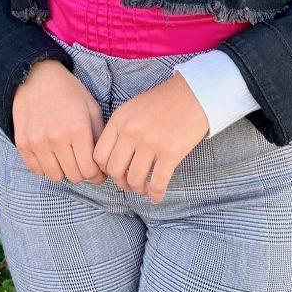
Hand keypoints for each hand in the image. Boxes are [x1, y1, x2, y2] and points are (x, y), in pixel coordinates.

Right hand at [11, 59, 108, 184]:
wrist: (36, 76)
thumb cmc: (69, 91)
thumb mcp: (91, 108)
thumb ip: (99, 136)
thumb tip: (103, 164)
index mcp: (77, 129)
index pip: (90, 171)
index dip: (97, 175)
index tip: (98, 172)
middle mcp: (57, 138)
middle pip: (74, 177)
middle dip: (82, 172)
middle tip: (82, 163)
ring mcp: (37, 142)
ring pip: (55, 177)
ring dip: (63, 171)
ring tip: (66, 158)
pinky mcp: (23, 144)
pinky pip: (37, 170)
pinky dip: (46, 167)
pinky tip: (51, 155)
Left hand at [93, 74, 208, 203]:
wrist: (193, 94)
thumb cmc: (162, 102)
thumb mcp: (132, 108)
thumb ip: (119, 130)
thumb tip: (110, 160)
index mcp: (120, 120)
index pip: (99, 155)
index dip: (104, 169)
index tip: (114, 172)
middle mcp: (132, 132)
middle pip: (114, 171)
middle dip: (120, 182)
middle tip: (128, 183)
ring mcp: (151, 143)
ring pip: (134, 180)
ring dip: (138, 189)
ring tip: (143, 188)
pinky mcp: (170, 153)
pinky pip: (157, 184)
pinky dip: (155, 195)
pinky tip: (156, 197)